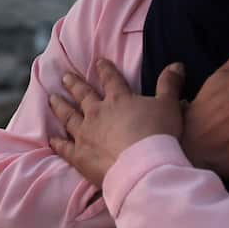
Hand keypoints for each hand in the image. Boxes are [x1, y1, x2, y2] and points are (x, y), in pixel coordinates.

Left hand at [47, 58, 185, 188]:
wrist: (143, 166)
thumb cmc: (159, 134)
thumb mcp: (169, 105)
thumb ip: (170, 84)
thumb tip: (176, 64)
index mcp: (119, 100)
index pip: (111, 80)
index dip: (105, 70)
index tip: (98, 61)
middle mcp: (98, 113)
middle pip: (83, 95)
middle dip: (74, 84)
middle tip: (65, 76)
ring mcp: (85, 134)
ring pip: (69, 117)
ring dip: (60, 106)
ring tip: (52, 98)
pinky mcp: (79, 155)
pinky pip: (65, 147)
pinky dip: (58, 143)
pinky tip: (51, 139)